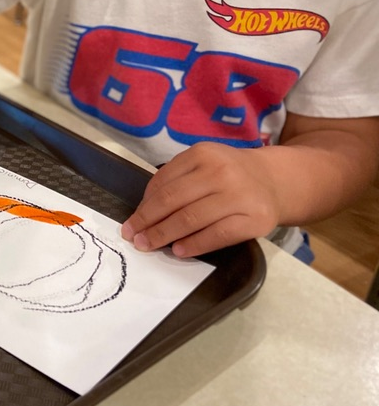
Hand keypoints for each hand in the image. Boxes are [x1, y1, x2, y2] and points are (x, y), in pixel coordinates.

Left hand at [120, 142, 281, 256]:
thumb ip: (176, 180)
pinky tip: (178, 250)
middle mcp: (221, 172)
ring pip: (191, 219)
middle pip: (173, 201)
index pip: (163, 183)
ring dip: (164, 235)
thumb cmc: (229, 174)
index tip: (132, 222)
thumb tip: (144, 211)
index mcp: (203, 154)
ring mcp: (240, 196)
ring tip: (148, 245)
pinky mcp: (254, 219)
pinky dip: (194, 245)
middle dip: (148, 222)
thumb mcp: (203, 164)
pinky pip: (217, 235)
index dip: (144, 205)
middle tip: (133, 238)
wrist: (274, 180)